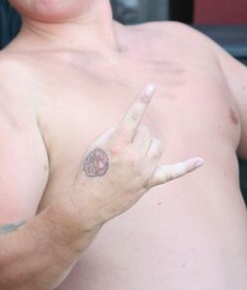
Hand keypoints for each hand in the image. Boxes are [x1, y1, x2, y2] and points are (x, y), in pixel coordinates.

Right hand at [69, 84, 202, 226]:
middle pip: (146, 132)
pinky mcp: (149, 182)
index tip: (151, 86)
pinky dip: (187, 166)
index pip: (133, 117)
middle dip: (136, 134)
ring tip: (133, 156)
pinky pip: (172, 172)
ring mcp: (143, 170)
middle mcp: (133, 156)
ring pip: (158, 145)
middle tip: (122, 148)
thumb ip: (113, 133)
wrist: (88, 203)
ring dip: (148, 146)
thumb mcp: (94, 147)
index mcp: (117, 145)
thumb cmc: (88, 172)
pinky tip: (200, 161)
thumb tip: (133, 130)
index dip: (142, 100)